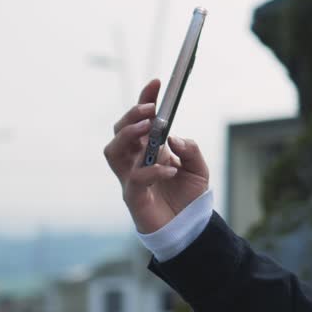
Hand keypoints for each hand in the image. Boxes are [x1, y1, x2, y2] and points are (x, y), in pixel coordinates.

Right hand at [103, 79, 209, 233]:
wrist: (188, 228)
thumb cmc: (188, 198)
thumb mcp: (198, 169)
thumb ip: (190, 150)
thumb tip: (173, 137)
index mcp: (149, 150)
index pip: (141, 120)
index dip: (145, 100)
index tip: (157, 83)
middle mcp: (134, 161)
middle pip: (119, 131)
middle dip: (132, 116)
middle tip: (152, 110)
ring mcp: (130, 179)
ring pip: (113, 151)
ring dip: (128, 136)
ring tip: (149, 129)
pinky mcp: (134, 198)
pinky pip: (135, 180)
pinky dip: (152, 171)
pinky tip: (170, 169)